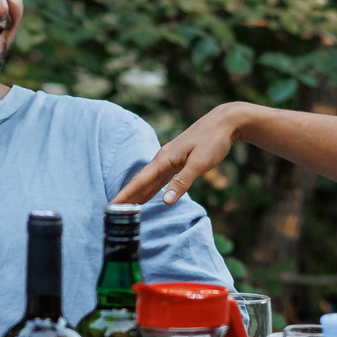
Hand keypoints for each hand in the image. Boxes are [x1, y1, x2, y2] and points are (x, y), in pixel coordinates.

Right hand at [116, 104, 242, 206]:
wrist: (224, 122)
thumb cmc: (213, 140)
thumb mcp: (200, 163)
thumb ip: (182, 182)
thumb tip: (166, 201)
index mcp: (164, 159)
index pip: (139, 181)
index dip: (125, 195)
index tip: (111, 207)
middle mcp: (163, 159)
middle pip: (140, 182)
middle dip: (127, 197)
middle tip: (113, 214)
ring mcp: (169, 160)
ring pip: (149, 181)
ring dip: (137, 194)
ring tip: (125, 209)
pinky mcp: (177, 162)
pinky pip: (159, 179)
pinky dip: (150, 189)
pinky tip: (146, 197)